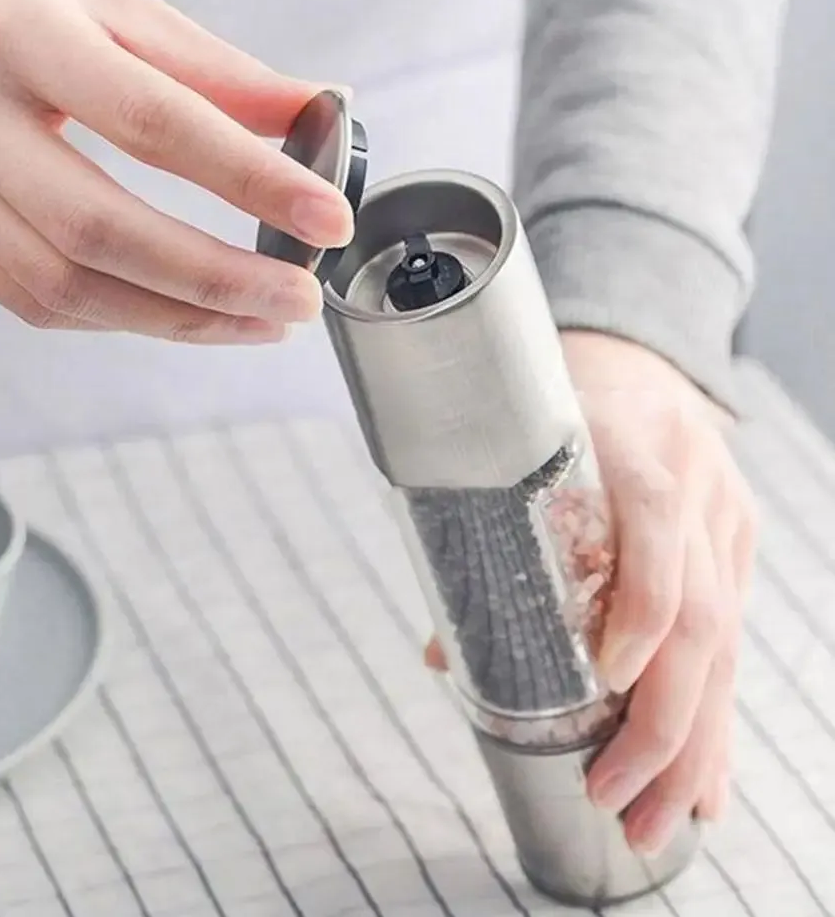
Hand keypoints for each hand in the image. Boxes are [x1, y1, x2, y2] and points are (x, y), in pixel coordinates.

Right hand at [0, 0, 352, 340]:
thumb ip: (215, 70)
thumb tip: (312, 118)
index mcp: (17, 33)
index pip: (152, 122)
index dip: (250, 181)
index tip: (325, 218)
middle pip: (101, 229)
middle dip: (216, 282)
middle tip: (297, 301)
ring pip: (65, 286)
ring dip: (177, 320)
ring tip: (257, 322)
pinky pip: (33, 301)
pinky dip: (120, 318)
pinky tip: (179, 314)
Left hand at [424, 331, 757, 854]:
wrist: (638, 360)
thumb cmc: (561, 404)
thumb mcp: (521, 442)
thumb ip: (486, 534)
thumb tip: (447, 653)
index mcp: (634, 445)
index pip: (651, 521)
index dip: (639, 604)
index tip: (606, 676)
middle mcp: (696, 487)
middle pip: (698, 612)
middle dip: (660, 723)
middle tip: (613, 800)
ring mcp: (725, 522)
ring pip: (725, 646)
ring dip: (692, 748)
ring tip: (653, 822)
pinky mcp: (735, 548)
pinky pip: (733, 644)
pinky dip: (715, 720)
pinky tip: (705, 786)